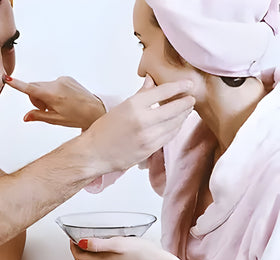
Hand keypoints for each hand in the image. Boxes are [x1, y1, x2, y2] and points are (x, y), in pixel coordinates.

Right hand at [6, 76, 105, 130]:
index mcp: (53, 96)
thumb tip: (26, 117)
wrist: (95, 110)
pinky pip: (53, 83)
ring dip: (44, 95)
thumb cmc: (78, 117)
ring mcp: (62, 79)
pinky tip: (63, 99)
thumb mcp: (56, 120)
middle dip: (35, 98)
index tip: (6, 78)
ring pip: (43, 86)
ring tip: (57, 106)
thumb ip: (39, 116)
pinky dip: (53, 91)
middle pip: (35, 87)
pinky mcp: (66, 78)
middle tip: (46, 110)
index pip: (30, 89)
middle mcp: (56, 84)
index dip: (17, 85)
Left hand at [70, 237, 186, 259]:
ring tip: (88, 239)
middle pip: (83, 259)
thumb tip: (81, 242)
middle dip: (78, 247)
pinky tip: (102, 245)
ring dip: (87, 250)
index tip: (71, 236)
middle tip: (77, 236)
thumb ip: (98, 244)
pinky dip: (96, 253)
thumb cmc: (141, 252)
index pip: (78, 256)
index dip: (72, 245)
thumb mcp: (118, 243)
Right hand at [80, 76, 194, 171]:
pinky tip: (177, 124)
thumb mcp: (121, 107)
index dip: (179, 87)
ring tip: (186, 110)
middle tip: (191, 98)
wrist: (94, 153)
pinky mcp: (150, 149)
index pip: (163, 92)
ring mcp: (148, 136)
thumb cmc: (104, 130)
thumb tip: (151, 80)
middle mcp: (143, 120)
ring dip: (183, 116)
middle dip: (186, 102)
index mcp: (133, 105)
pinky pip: (169, 136)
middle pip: (174, 108)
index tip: (188, 84)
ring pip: (174, 124)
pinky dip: (175, 128)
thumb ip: (140, 95)